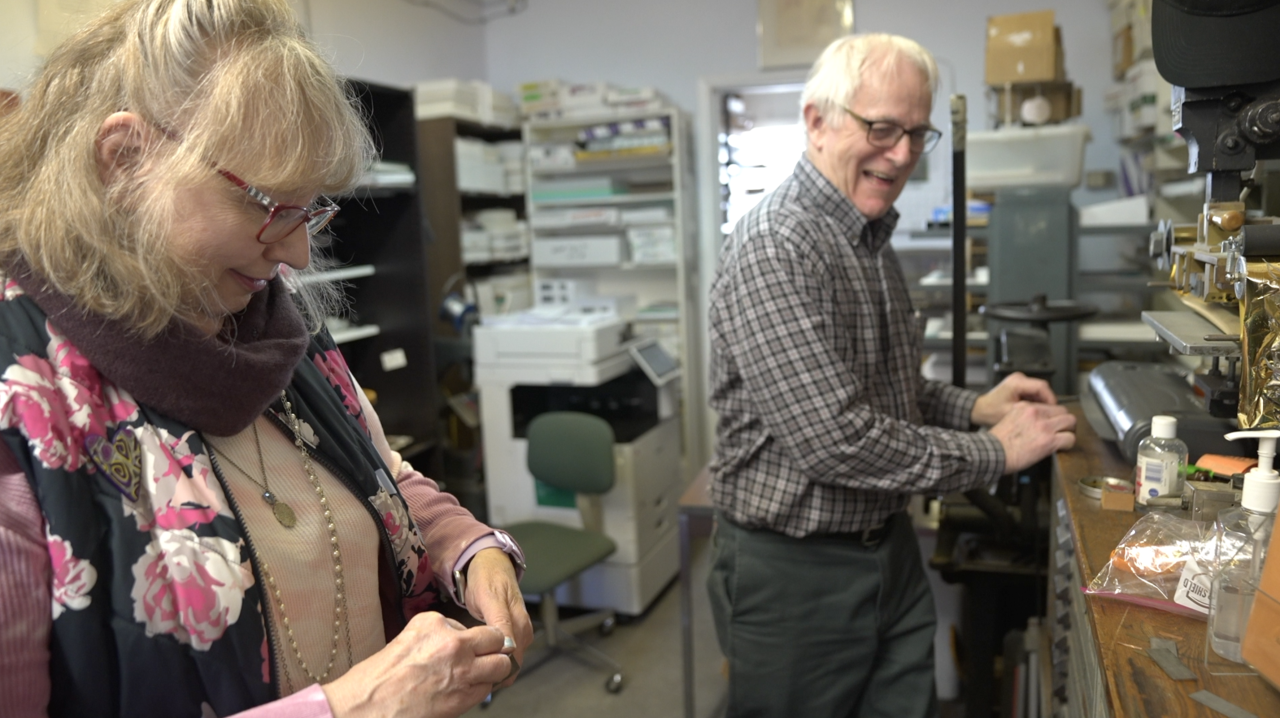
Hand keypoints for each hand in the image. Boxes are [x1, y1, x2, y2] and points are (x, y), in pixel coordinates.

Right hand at [322, 611, 509, 717]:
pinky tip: (466, 691)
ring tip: (482, 676)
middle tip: (487, 657)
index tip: (467, 648)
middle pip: (495, 638)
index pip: (468, 625)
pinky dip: (481, 690)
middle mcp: (453, 642)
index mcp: (434, 623)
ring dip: (494, 669)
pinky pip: (487, 688)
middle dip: (494, 648)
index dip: (470, 639)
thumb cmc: (379, 677)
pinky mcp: (464, 695)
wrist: (367, 705)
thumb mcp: (407, 639)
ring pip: (501, 664)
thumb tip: (457, 643)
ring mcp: (462, 669)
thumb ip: (436, 637)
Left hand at [463, 548, 533, 688]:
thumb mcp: (488, 597)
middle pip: (514, 661)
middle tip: (473, 682)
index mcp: (517, 620)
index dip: (497, 672)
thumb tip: (509, 647)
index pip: (512, 656)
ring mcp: (522, 630)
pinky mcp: (518, 631)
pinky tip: (485, 663)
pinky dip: (499, 660)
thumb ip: (500, 622)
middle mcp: (523, 627)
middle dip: (496, 674)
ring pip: (513, 659)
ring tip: (477, 676)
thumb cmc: (486, 579)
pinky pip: (512, 653)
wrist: (490, 563)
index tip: (480, 681)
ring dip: (498, 669)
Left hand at [971, 372, 1056, 426]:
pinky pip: (1034, 392)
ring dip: (1041, 402)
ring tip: (1040, 414)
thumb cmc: (991, 411)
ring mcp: (1019, 381)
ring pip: (1039, 390)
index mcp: (1016, 383)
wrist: (980, 409)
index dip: (1050, 398)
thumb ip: (1029, 411)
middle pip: (1042, 388)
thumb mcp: (1011, 413)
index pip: (1041, 386)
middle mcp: (1019, 378)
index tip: (1053, 409)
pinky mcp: (1020, 385)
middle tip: (1048, 414)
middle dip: (1047, 401)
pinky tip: (1033, 411)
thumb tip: (1047, 413)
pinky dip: (1036, 401)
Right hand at [989, 401, 1076, 473]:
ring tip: (1065, 438)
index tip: (1052, 423)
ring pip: (1070, 421)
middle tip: (1063, 429)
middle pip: (1063, 411)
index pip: (1049, 406)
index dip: (1053, 416)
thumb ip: (1023, 417)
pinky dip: (1068, 444)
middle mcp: (1036, 413)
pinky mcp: (1049, 440)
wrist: (993, 453)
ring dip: (1069, 430)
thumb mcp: (1008, 420)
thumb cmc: (997, 442)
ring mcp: (1044, 426)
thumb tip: (1034, 424)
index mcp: (1025, 407)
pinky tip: (1062, 447)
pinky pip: (1070, 438)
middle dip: (1064, 421)